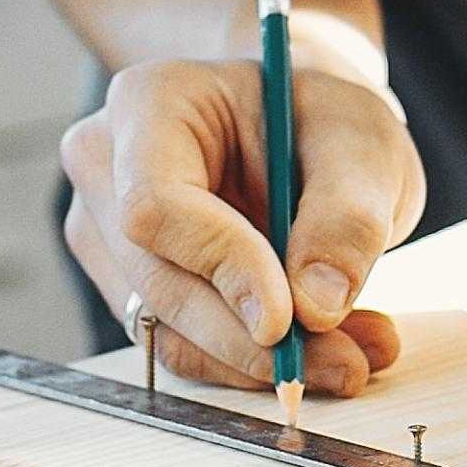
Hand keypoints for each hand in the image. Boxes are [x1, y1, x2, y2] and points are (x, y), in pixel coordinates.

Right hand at [62, 57, 421, 393]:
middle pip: (157, 279)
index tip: (287, 319)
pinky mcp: (131, 288)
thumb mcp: (361, 144)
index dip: (219, 264)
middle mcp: (106, 168)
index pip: (156, 202)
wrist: (302, 131)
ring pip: (168, 332)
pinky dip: (255, 363)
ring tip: (354, 355)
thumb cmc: (323, 120)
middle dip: (252, 338)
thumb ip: (347, 217)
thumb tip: (317, 308)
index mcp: (148, 103)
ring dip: (262, 361)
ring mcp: (107, 234)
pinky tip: (326, 352)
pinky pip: (184, 349)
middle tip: (347, 361)